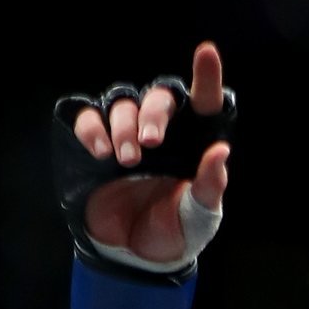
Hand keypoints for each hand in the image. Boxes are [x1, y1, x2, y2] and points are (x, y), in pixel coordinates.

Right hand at [69, 42, 231, 267]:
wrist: (134, 256)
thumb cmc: (175, 231)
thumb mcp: (198, 216)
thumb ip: (210, 186)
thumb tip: (221, 151)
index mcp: (193, 143)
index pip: (203, 101)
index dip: (206, 76)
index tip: (206, 52)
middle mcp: (162, 131)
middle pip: (158, 96)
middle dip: (153, 113)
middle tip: (150, 143)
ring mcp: (126, 134)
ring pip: (122, 102)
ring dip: (123, 126)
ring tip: (126, 160)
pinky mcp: (95, 144)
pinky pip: (87, 117)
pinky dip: (91, 128)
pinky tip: (101, 151)